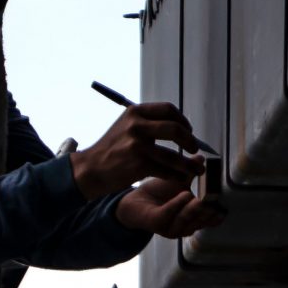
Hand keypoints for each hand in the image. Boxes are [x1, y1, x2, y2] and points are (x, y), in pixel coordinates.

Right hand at [72, 101, 200, 201]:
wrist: (90, 169)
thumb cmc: (110, 149)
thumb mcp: (125, 126)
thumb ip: (146, 122)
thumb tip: (177, 123)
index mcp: (135, 112)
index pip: (168, 109)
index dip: (183, 120)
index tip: (188, 131)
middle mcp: (136, 125)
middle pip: (175, 128)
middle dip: (190, 140)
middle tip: (194, 149)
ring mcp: (138, 145)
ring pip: (173, 155)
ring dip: (188, 164)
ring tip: (197, 168)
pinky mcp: (139, 164)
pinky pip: (166, 170)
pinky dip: (176, 175)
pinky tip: (180, 178)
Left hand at [116, 178, 225, 237]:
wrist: (134, 200)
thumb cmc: (160, 193)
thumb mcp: (180, 181)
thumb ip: (192, 172)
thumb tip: (202, 157)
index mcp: (194, 219)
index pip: (210, 220)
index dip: (218, 214)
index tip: (223, 204)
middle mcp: (184, 227)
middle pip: (200, 221)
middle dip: (207, 212)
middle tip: (213, 200)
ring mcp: (169, 227)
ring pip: (185, 220)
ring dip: (193, 211)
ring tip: (201, 200)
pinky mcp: (155, 222)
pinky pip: (168, 214)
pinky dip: (177, 205)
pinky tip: (185, 194)